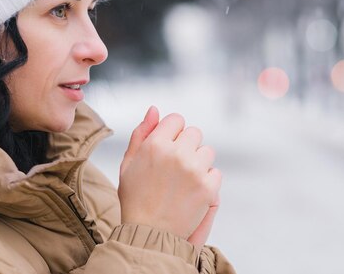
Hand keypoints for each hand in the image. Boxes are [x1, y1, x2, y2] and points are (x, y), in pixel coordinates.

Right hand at [118, 106, 221, 240]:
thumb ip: (141, 133)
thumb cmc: (135, 197)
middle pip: (194, 133)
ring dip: (198, 162)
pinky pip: (215, 172)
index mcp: (155, 144)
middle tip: (175, 168)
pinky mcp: (208, 187)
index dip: (172, 133)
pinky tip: (191, 192)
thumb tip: (154, 109)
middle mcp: (176, 153)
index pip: (176, 119)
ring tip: (183, 181)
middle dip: (186, 146)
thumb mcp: (129, 163)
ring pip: (207, 151)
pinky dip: (207, 181)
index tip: (167, 149)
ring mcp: (194, 170)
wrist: (148, 234)